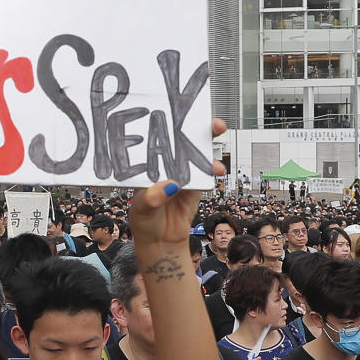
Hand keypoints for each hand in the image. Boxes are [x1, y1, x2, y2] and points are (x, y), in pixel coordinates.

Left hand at [129, 120, 225, 249]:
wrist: (161, 241)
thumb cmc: (145, 222)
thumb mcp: (142, 210)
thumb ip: (153, 198)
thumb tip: (168, 186)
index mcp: (147, 165)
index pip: (156, 140)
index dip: (166, 127)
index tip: (176, 119)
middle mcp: (165, 165)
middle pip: (180, 140)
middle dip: (195, 128)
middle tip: (210, 124)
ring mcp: (182, 172)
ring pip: (196, 153)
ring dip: (209, 147)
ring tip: (215, 149)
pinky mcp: (196, 184)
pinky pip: (206, 172)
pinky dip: (213, 168)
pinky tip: (217, 169)